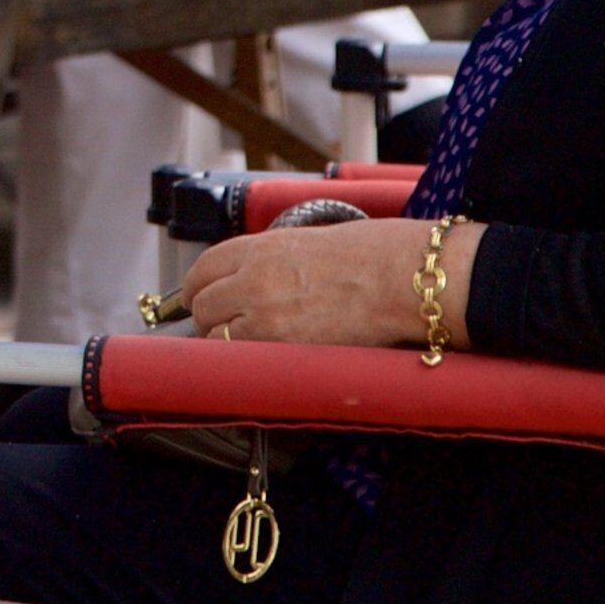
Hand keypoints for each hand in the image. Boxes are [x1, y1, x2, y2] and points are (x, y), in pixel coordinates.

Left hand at [178, 219, 475, 348]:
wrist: (406, 277)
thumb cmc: (373, 254)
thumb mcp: (309, 242)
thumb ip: (271, 260)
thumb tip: (247, 279)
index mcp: (260, 247)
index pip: (203, 269)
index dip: (198, 287)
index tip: (201, 297)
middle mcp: (252, 279)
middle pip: (203, 306)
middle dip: (210, 317)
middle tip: (228, 326)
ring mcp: (263, 315)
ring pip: (216, 337)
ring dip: (227, 342)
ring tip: (255, 343)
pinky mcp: (282, 347)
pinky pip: (242, 359)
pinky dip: (248, 361)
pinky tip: (269, 357)